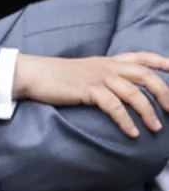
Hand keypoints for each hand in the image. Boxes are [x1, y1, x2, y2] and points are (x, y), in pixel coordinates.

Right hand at [12, 52, 168, 136]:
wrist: (34, 73)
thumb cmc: (58, 76)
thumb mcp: (86, 71)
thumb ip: (104, 75)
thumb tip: (119, 89)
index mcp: (109, 61)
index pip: (142, 57)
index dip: (161, 62)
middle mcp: (108, 67)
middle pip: (145, 76)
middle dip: (164, 93)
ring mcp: (99, 78)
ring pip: (134, 93)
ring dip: (148, 112)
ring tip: (156, 127)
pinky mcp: (88, 90)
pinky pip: (114, 106)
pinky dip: (126, 121)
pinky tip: (133, 132)